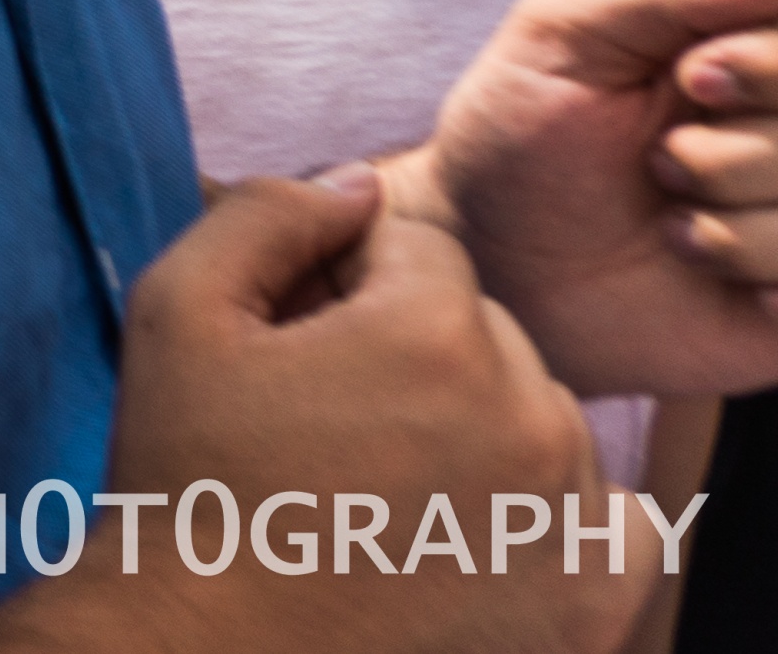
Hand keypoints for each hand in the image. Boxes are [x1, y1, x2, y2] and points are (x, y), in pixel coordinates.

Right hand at [98, 167, 597, 649]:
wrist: (207, 644)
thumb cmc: (188, 476)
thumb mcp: (179, 306)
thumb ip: (270, 212)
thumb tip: (359, 187)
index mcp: (433, 333)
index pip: (421, 250)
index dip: (347, 281)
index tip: (299, 342)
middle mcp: (527, 415)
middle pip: (488, 329)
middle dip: (416, 348)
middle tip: (332, 416)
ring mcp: (568, 514)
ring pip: (542, 413)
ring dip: (480, 423)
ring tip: (386, 480)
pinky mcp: (589, 599)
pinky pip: (615, 516)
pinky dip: (560, 512)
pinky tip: (475, 527)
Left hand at [419, 0, 777, 395]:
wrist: (491, 262)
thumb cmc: (517, 136)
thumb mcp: (563, 35)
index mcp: (740, 51)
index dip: (763, 61)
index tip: (693, 75)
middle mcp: (773, 128)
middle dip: (737, 147)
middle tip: (662, 157)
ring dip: (731, 215)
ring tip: (667, 216)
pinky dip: (750, 266)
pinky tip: (699, 265)